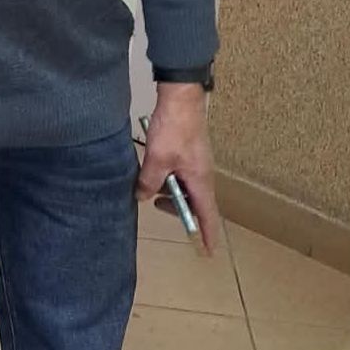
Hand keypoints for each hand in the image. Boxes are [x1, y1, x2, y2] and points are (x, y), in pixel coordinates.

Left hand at [138, 82, 220, 256]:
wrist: (181, 98)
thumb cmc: (174, 128)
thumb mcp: (157, 159)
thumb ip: (149, 181)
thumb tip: (142, 196)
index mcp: (200, 180)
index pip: (207, 214)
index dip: (207, 234)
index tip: (208, 251)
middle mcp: (203, 174)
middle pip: (196, 203)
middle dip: (180, 209)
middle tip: (158, 205)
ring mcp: (198, 163)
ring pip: (188, 188)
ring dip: (172, 192)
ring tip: (152, 187)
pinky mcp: (190, 154)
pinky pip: (183, 175)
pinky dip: (171, 179)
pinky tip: (155, 172)